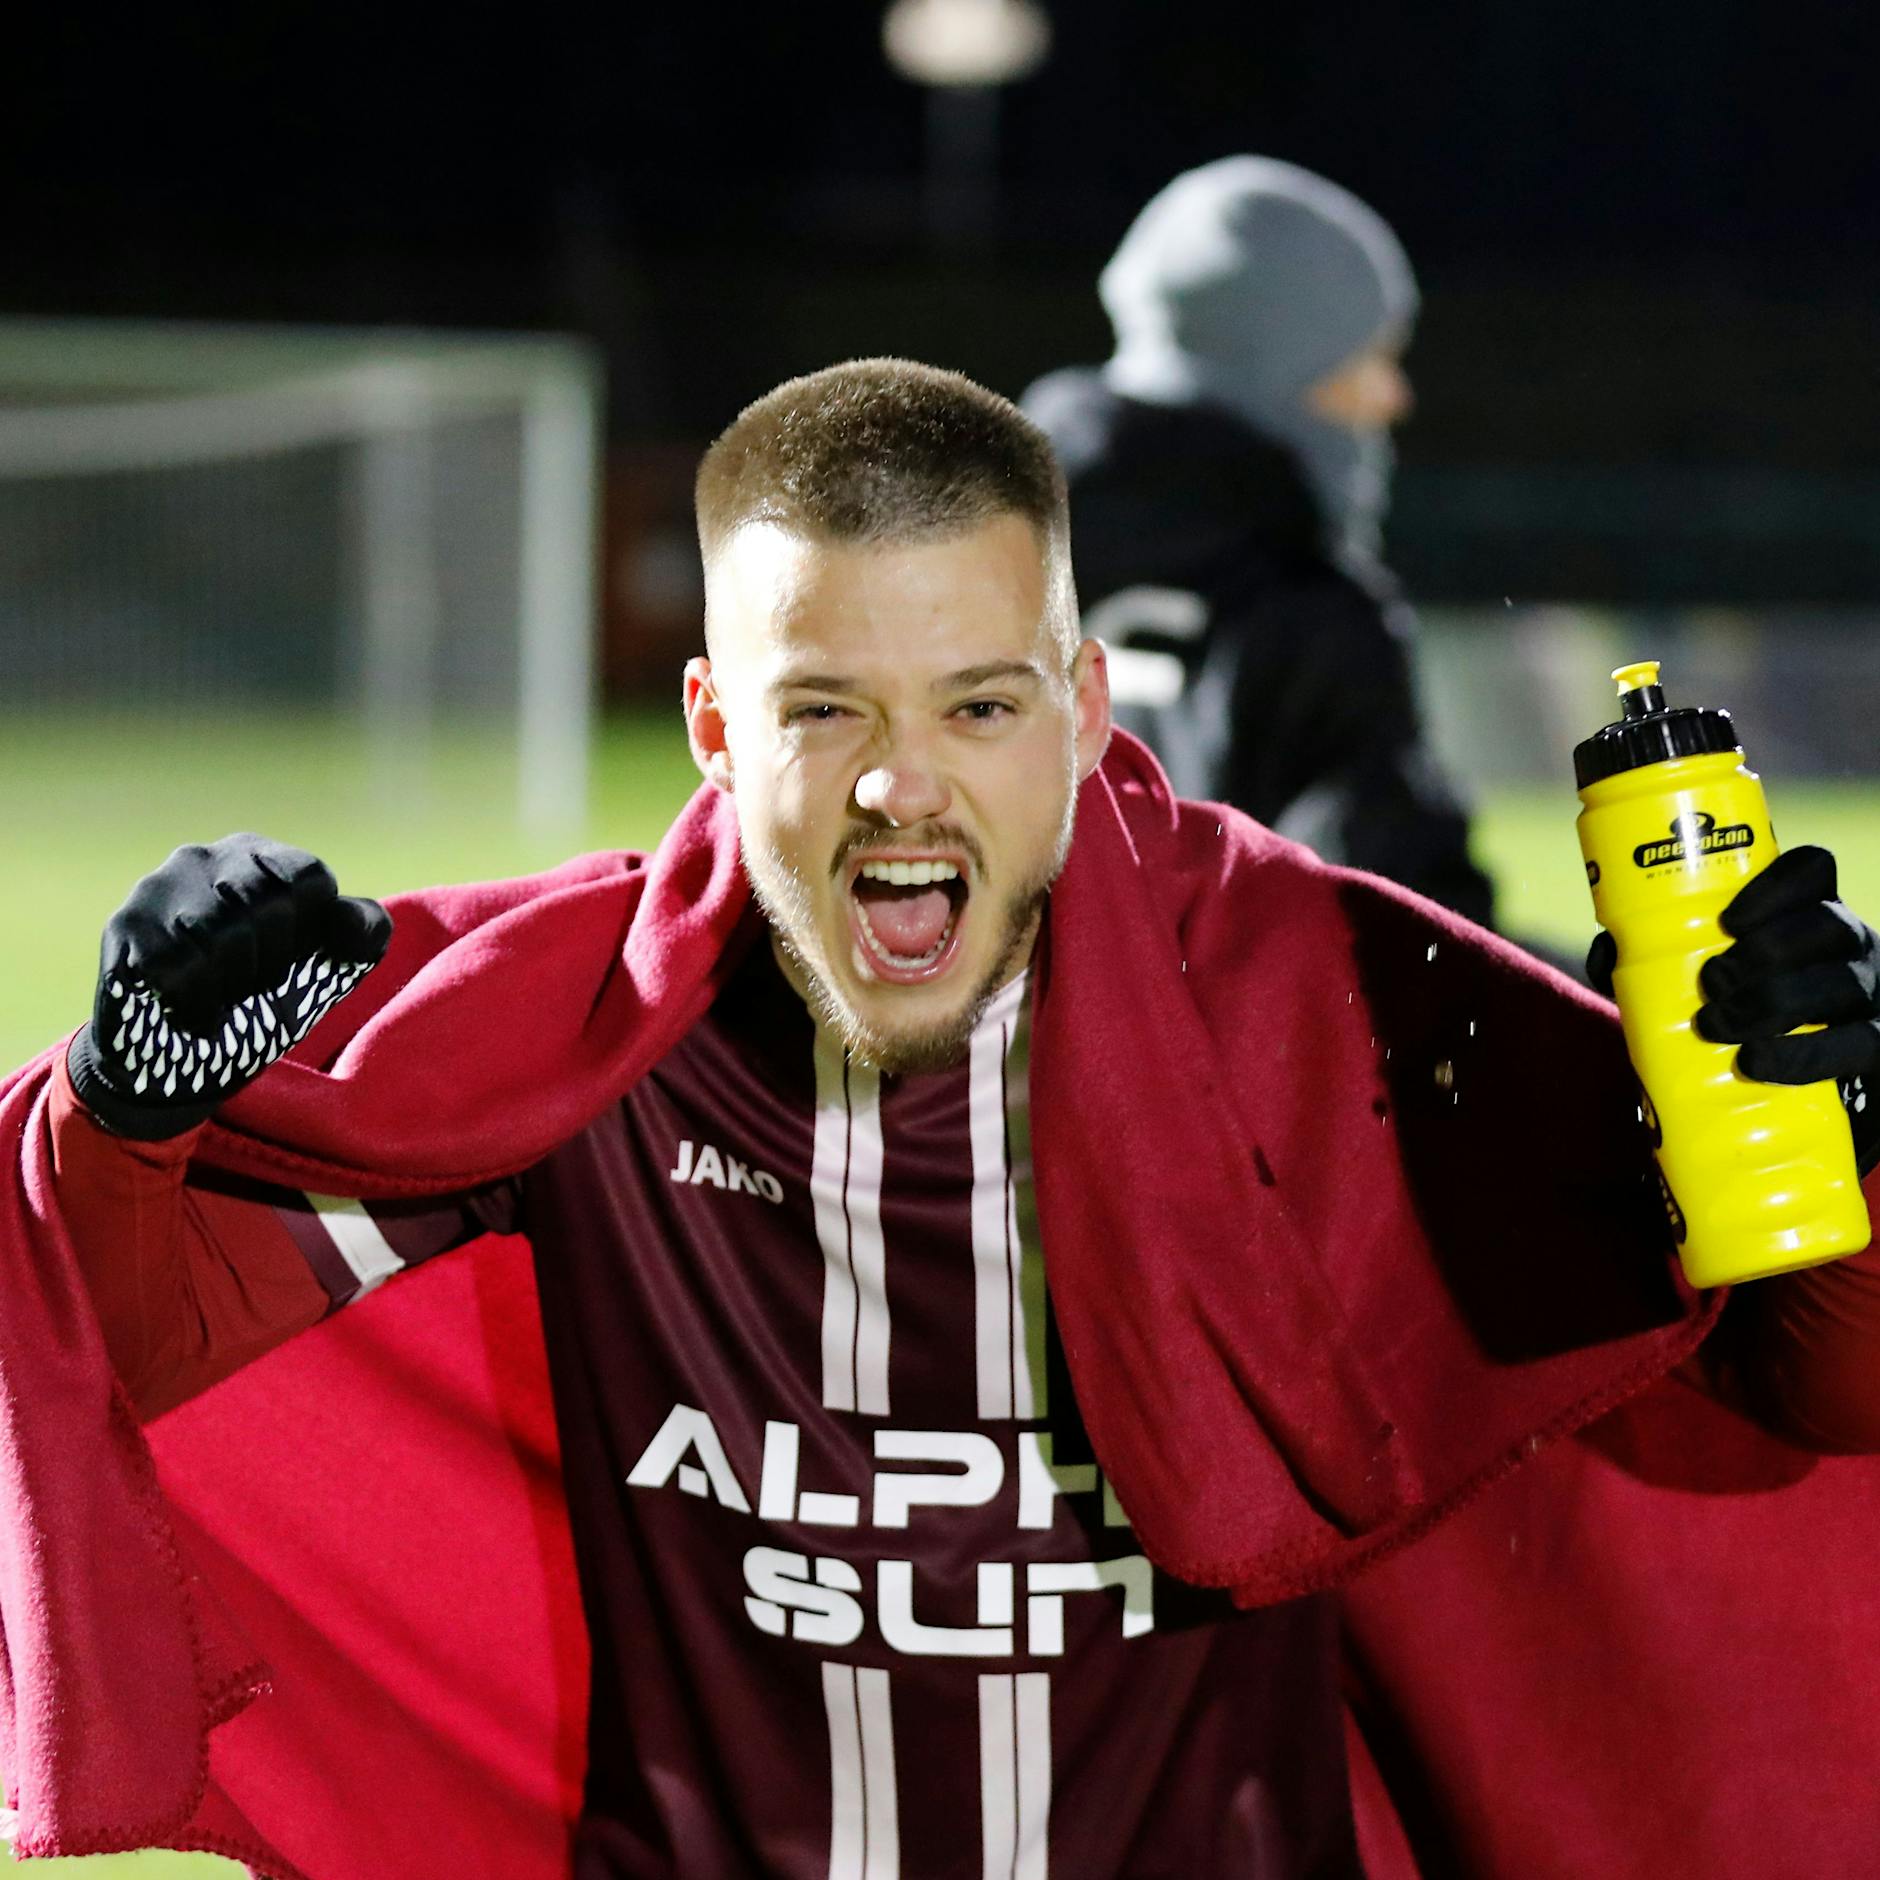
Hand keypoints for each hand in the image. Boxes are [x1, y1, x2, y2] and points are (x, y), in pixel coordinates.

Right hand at [67, 834, 391, 1139]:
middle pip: (269, 905)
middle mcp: (204, 856)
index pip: (310, 877)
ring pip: (223, 935)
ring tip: (221, 998)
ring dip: (232, 988)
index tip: (291, 961)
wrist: (177, 1064)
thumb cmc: (259, 1003)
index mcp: (259, 856)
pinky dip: (198, 1006)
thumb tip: (355, 921)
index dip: (310, 934)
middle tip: (250, 988)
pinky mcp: (125, 927)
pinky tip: (192, 1015)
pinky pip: (180, 968)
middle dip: (271, 966)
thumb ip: (361, 934)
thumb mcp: (325, 969)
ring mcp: (158, 887)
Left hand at [1586, 846, 1878, 1173]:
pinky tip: (1754, 1061)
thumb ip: (1648, 959)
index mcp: (1803, 911)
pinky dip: (1799, 1055)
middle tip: (1711, 982)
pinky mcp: (1872, 1045)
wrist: (1784, 1086)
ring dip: (1771, 1004)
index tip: (1729, 921)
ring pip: (1840, 983)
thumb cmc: (1736, 1009)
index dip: (1776, 887)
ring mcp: (1866, 992)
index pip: (1813, 870)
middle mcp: (1846, 943)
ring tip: (1716, 1026)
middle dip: (1764, 952)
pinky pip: (1853, 1044)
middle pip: (1826, 925)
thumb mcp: (1696, 976)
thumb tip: (1607, 949)